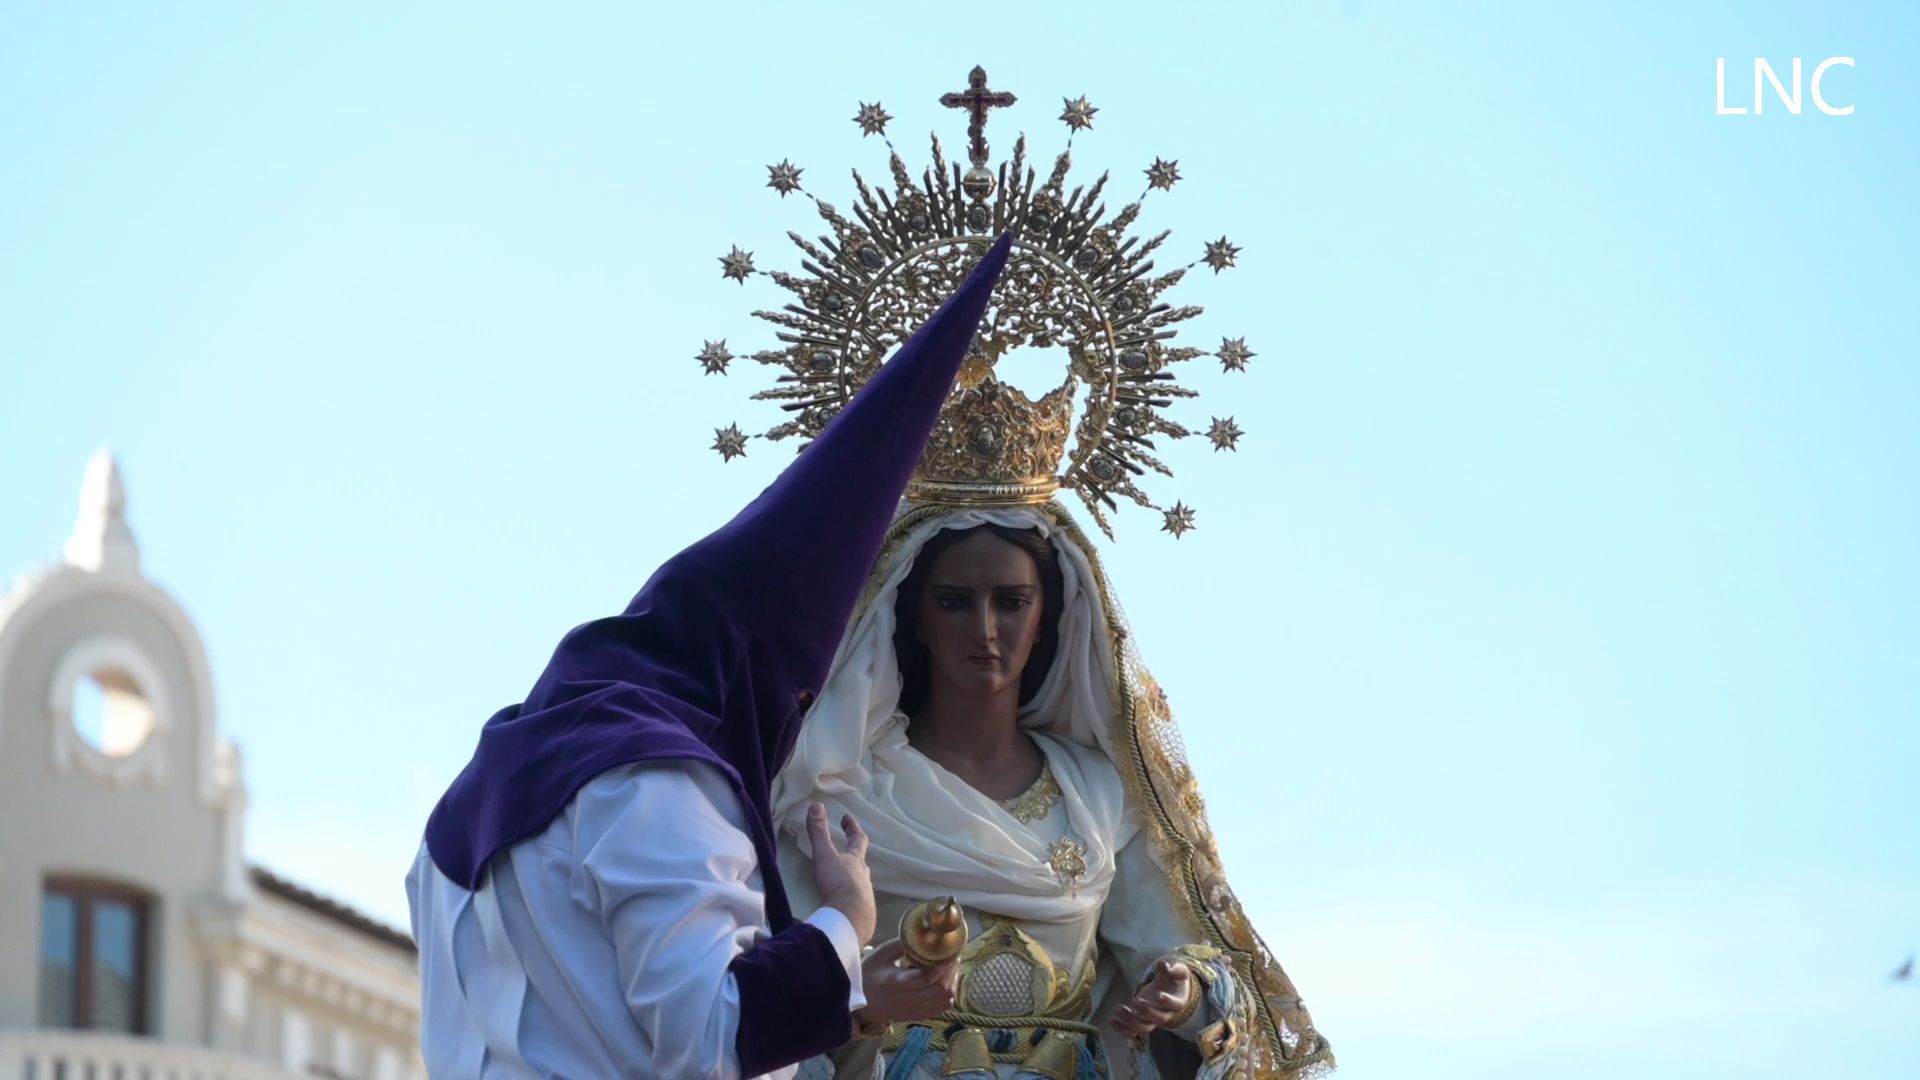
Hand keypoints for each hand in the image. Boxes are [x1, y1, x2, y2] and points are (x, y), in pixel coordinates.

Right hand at [806, 802, 875, 944]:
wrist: (850, 919)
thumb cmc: (838, 884)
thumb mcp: (825, 855)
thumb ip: (819, 832)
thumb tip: (816, 805)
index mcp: (856, 861)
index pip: (858, 839)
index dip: (852, 827)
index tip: (846, 818)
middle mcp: (864, 877)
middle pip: (861, 862)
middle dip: (854, 853)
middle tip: (849, 848)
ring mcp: (865, 895)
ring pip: (860, 882)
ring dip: (853, 876)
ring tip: (844, 877)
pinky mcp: (862, 913)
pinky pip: (856, 900)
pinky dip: (850, 896)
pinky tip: (845, 903)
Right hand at [854, 939, 958, 1027]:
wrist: (859, 1006)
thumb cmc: (868, 976)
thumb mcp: (880, 954)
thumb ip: (901, 945)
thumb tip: (923, 934)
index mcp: (897, 982)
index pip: (927, 977)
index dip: (942, 964)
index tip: (947, 949)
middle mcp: (909, 999)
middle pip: (941, 988)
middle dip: (951, 969)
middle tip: (953, 953)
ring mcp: (916, 1010)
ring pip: (945, 999)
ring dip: (952, 981)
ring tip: (950, 965)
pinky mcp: (919, 1016)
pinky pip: (942, 1007)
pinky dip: (949, 994)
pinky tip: (945, 981)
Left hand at [1110, 959, 1193, 1039]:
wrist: (1169, 990)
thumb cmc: (1173, 979)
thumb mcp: (1177, 970)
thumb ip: (1173, 968)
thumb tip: (1163, 965)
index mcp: (1178, 1001)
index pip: (1175, 1005)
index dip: (1167, 1001)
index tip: (1158, 995)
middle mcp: (1166, 1014)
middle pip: (1159, 1019)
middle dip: (1146, 1012)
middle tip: (1135, 1001)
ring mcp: (1153, 1020)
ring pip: (1144, 1028)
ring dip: (1131, 1021)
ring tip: (1118, 1009)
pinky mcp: (1141, 1022)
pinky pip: (1133, 1032)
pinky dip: (1122, 1030)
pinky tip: (1112, 1021)